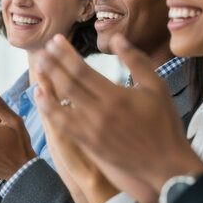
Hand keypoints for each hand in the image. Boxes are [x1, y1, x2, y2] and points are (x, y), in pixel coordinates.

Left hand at [35, 34, 202, 199]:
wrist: (165, 164)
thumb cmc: (163, 122)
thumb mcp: (157, 86)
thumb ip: (136, 60)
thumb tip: (116, 38)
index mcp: (116, 96)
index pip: (81, 70)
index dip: (65, 53)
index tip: (55, 40)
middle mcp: (100, 113)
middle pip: (67, 84)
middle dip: (52, 65)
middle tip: (41, 50)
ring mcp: (91, 131)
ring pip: (59, 105)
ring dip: (46, 85)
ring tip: (37, 69)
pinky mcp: (88, 144)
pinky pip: (61, 125)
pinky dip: (48, 109)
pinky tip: (41, 97)